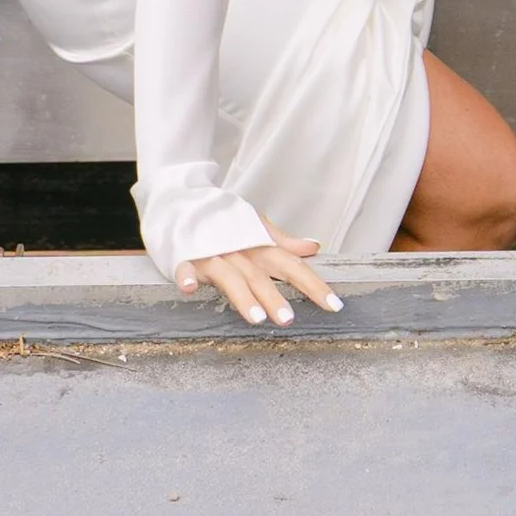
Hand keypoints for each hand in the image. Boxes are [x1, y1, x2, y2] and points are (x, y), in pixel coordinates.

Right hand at [176, 216, 341, 327]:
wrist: (181, 196)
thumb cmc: (221, 219)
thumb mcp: (254, 226)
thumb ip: (282, 241)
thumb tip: (313, 247)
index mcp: (257, 244)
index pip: (291, 265)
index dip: (313, 284)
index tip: (334, 305)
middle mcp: (238, 249)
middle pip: (259, 275)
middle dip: (274, 297)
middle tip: (289, 319)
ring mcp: (211, 252)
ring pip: (229, 275)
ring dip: (242, 295)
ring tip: (256, 317)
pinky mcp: (185, 255)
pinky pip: (185, 267)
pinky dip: (187, 276)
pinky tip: (190, 287)